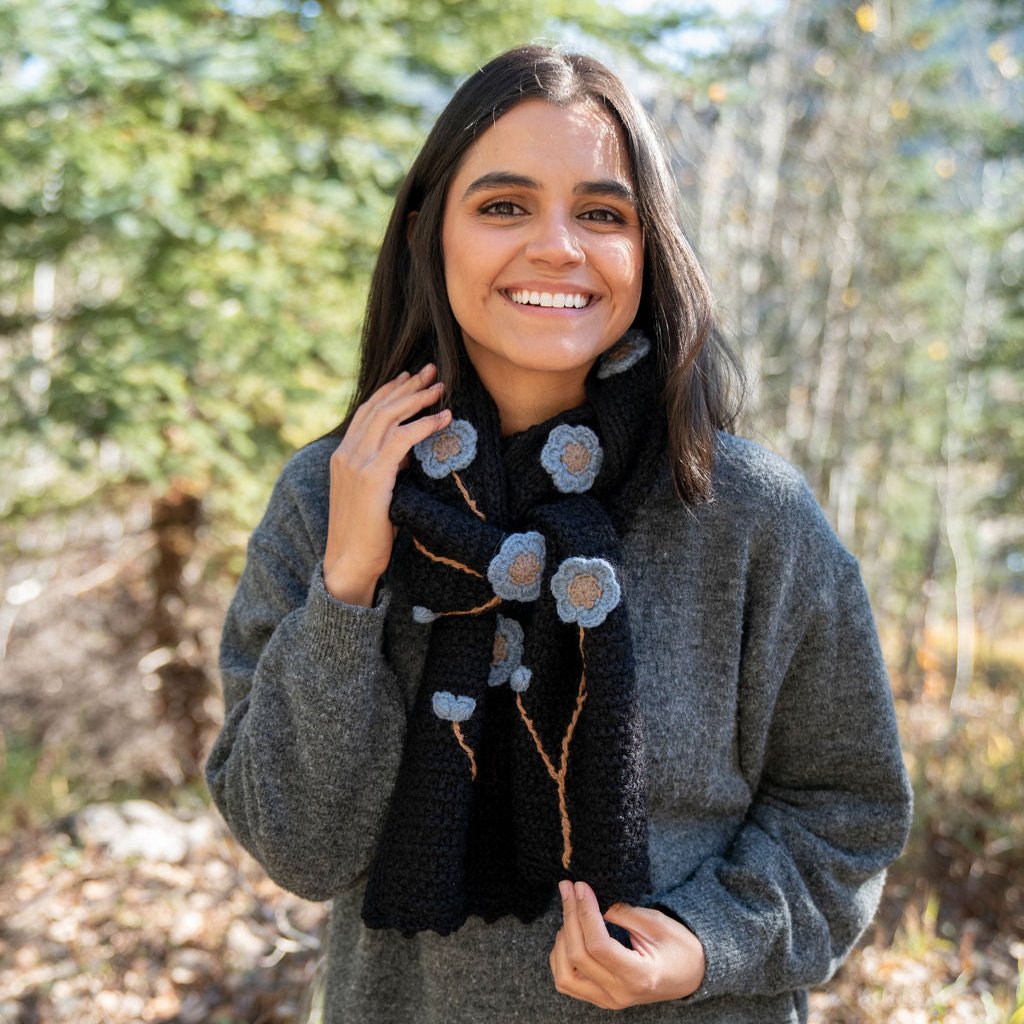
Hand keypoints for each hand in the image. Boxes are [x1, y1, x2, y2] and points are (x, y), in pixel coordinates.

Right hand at [323, 364, 450, 605]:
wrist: (349, 561)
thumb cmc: (367, 534)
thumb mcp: (375, 493)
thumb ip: (386, 468)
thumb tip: (408, 451)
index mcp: (343, 455)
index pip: (368, 411)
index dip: (391, 390)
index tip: (411, 377)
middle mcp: (347, 453)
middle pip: (379, 407)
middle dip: (408, 386)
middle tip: (432, 371)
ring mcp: (356, 463)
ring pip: (389, 417)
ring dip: (418, 399)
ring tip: (441, 388)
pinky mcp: (372, 476)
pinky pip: (402, 440)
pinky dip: (425, 425)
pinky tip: (444, 418)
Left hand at [549, 880, 705, 1009]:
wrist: (691, 975)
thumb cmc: (679, 947)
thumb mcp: (657, 924)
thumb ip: (622, 913)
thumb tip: (591, 899)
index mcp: (639, 976)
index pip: (599, 945)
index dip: (585, 912)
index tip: (582, 886)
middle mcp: (619, 993)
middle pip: (578, 957)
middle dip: (570, 916)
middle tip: (569, 887)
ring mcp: (608, 1000)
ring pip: (565, 975)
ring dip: (562, 939)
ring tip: (571, 912)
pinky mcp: (600, 997)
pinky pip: (567, 982)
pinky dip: (560, 956)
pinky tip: (568, 933)